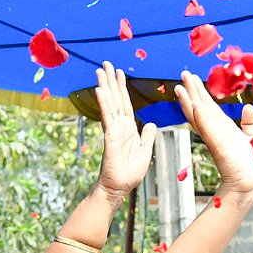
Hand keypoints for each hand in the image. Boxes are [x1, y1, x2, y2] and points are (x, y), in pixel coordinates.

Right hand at [94, 62, 156, 200]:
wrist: (119, 188)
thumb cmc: (130, 173)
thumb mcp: (145, 151)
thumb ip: (148, 136)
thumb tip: (152, 123)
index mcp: (128, 129)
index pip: (125, 104)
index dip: (122, 88)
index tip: (119, 73)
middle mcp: (119, 127)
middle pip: (116, 99)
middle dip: (111, 81)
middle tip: (106, 64)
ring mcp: (113, 130)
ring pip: (110, 104)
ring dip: (106, 86)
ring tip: (101, 70)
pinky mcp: (111, 137)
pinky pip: (108, 117)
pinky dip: (104, 103)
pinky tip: (100, 90)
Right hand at [174, 72, 252, 193]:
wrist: (249, 186)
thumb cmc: (251, 168)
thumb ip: (250, 125)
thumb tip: (248, 108)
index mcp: (224, 130)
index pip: (209, 107)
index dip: (200, 93)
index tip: (193, 78)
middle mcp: (216, 132)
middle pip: (199, 108)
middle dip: (191, 91)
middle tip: (184, 73)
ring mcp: (216, 139)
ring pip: (199, 116)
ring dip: (189, 101)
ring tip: (180, 87)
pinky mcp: (220, 146)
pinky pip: (208, 130)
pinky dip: (201, 118)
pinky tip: (194, 106)